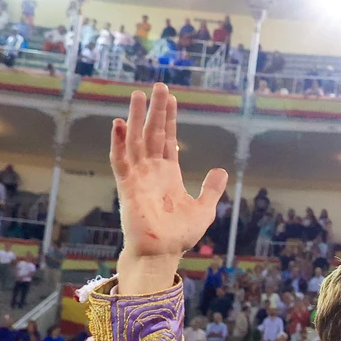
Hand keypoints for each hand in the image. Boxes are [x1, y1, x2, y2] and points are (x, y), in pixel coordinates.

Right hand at [110, 84, 228, 294]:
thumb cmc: (180, 235)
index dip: (170, 119)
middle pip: (153, 133)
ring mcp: (138, 177)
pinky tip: (119, 124)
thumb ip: (211, 189)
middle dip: (156, 110)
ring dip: (136, 118)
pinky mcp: (128, 187)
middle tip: (158, 86)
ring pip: (136, 140)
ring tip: (138, 95)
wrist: (163, 254)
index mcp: (168, 174)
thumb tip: (221, 170)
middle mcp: (152, 171)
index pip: (168, 139)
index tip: (171, 99)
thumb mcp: (204, 208)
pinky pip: (121, 161)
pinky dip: (119, 143)